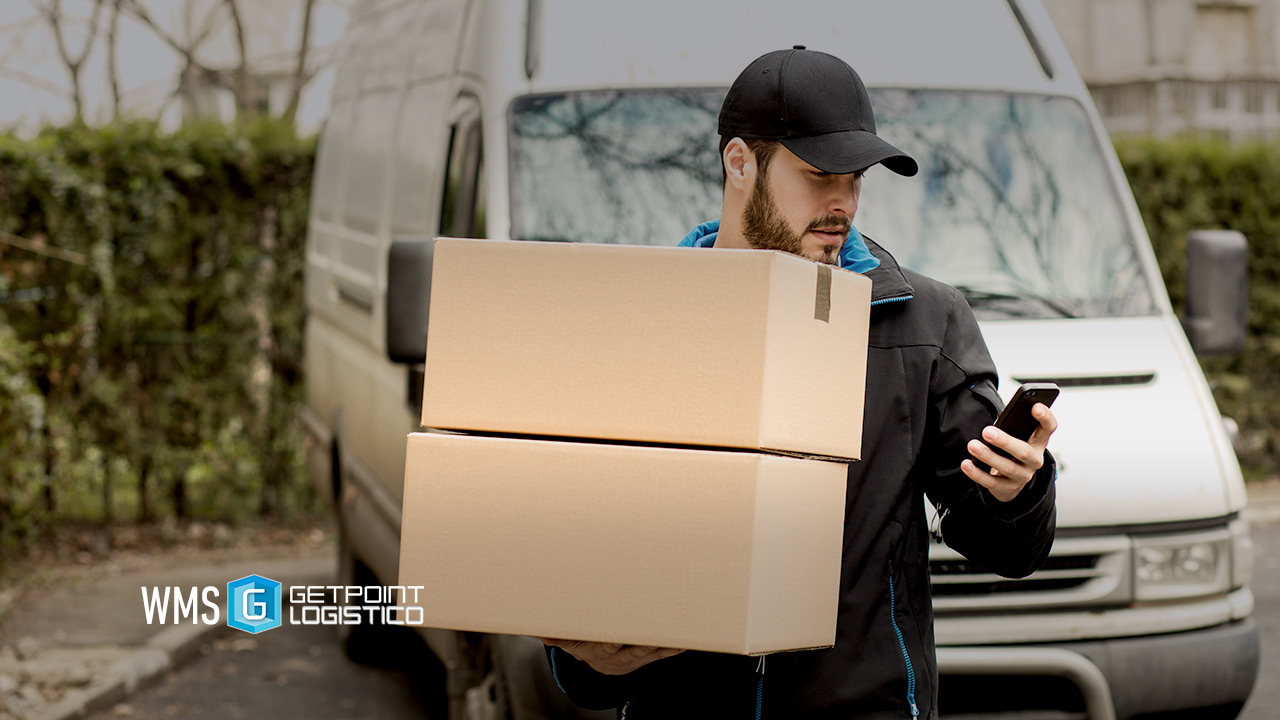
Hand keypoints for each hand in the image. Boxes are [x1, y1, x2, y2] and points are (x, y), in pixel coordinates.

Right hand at [541, 638, 683, 675]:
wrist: (602, 663)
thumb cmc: (585, 645)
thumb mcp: (569, 642)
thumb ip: (558, 636)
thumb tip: (542, 633)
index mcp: (600, 651)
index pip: (610, 643)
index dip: (615, 639)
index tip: (621, 629)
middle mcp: (620, 657)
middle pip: (636, 645)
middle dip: (647, 636)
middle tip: (658, 624)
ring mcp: (636, 657)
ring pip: (652, 650)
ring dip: (666, 641)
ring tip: (680, 631)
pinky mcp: (648, 657)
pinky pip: (663, 652)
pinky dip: (674, 646)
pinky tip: (686, 639)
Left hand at [961, 403, 1057, 501]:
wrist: (1010, 482)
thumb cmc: (1011, 452)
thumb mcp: (1017, 438)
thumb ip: (1012, 427)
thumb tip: (994, 423)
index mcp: (1038, 442)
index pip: (1048, 428)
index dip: (1045, 417)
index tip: (1036, 406)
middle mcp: (1034, 460)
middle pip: (1024, 452)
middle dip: (1005, 441)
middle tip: (987, 431)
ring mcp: (1022, 476)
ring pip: (1007, 468)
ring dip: (988, 456)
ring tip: (972, 445)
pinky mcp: (1007, 489)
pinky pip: (991, 482)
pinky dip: (978, 473)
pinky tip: (966, 464)